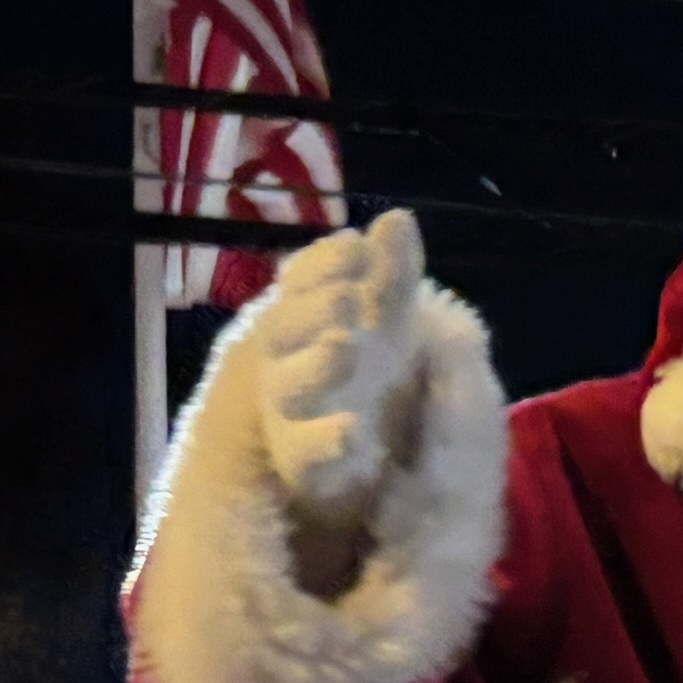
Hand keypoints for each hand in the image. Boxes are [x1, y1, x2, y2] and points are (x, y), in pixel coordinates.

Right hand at [246, 210, 433, 523]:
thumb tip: (397, 216)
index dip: (322, 264)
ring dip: (314, 366)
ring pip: (286, 388)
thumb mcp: (393, 324)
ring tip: (345, 348)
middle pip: (285, 328)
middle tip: (349, 297)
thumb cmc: (376, 381)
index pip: (302, 282)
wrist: (375, 463)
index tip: (354, 246)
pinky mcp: (304, 466)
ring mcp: (291, 414)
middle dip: (313, 308)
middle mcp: (291, 361)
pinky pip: (305, 455)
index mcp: (312, 320)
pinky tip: (352, 433)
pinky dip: (326, 442)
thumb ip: (393, 276)